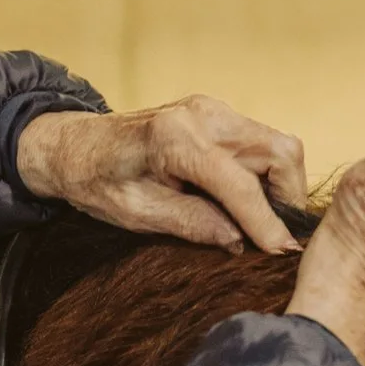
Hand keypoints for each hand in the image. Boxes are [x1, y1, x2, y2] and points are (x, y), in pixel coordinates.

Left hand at [15, 98, 307, 254]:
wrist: (77, 146)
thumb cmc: (96, 181)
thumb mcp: (137, 214)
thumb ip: (191, 224)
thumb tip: (240, 242)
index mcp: (176, 139)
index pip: (241, 185)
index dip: (267, 224)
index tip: (282, 254)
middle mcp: (204, 115)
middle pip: (280, 153)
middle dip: (288, 199)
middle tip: (274, 239)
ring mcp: (214, 111)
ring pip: (279, 147)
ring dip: (279, 188)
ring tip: (257, 224)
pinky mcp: (218, 116)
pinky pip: (261, 145)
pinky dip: (264, 177)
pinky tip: (242, 204)